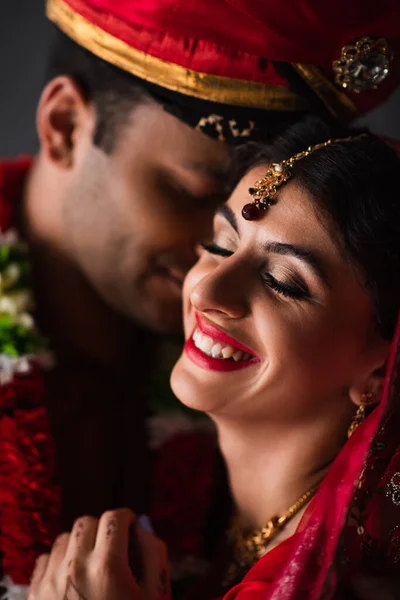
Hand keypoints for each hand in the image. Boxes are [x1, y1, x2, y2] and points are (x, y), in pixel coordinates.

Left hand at [28, 508, 169, 599]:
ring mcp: (51, 580)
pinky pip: (45, 560)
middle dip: (103, 529)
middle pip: (88, 522)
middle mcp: (76, 567)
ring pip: (65, 538)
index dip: (127, 520)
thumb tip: (143, 525)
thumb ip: (154, 555)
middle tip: (114, 548)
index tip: (131, 531)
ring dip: (81, 544)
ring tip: (93, 564)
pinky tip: (73, 578)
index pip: (115, 517)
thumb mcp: (155, 597)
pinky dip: (60, 561)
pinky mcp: (35, 595)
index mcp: (108, 566)